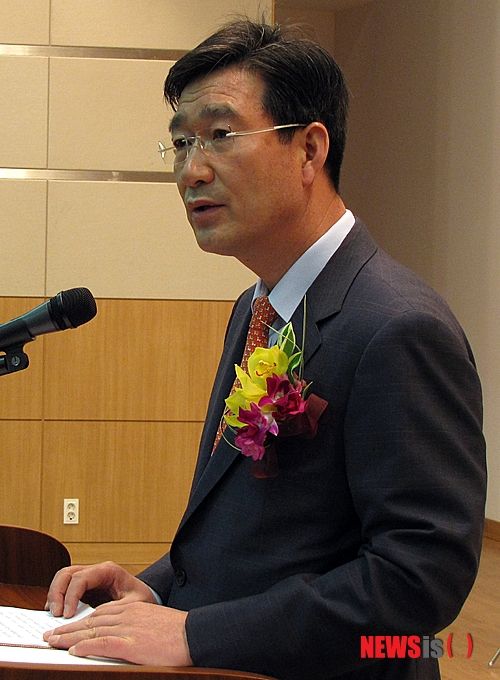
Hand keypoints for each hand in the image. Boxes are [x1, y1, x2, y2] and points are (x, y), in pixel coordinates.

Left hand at [43, 601, 191, 665]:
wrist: (194, 634)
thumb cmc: (179, 633)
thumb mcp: (154, 623)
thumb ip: (137, 626)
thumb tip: (125, 637)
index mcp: (133, 608)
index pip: (99, 613)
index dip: (80, 621)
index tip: (67, 627)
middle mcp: (127, 614)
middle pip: (90, 620)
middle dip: (68, 628)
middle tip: (51, 635)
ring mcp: (128, 628)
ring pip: (91, 631)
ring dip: (69, 638)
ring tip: (53, 643)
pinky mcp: (130, 644)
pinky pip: (102, 644)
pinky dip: (85, 647)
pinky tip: (73, 651)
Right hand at [45, 561, 155, 617]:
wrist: (146, 598)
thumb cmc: (142, 599)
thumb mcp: (134, 604)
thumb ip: (115, 609)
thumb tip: (92, 618)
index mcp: (108, 570)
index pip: (81, 577)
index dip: (70, 595)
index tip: (67, 615)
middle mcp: (96, 571)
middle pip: (67, 573)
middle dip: (57, 593)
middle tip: (56, 615)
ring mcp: (88, 578)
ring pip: (63, 578)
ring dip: (55, 595)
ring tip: (54, 616)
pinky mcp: (84, 589)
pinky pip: (64, 588)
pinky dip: (57, 599)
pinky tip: (57, 614)